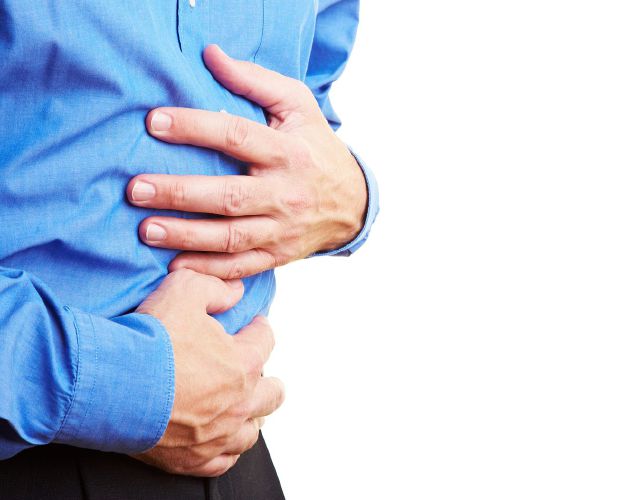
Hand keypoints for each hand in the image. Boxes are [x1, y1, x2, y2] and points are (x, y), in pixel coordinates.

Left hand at [127, 44, 366, 278]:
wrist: (353, 201)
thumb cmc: (315, 146)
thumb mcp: (298, 105)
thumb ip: (255, 80)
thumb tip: (211, 56)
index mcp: (287, 152)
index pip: (236, 137)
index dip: (194, 128)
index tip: (154, 122)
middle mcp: (285, 193)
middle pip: (229, 196)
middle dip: (180, 193)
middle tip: (136, 188)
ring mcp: (282, 229)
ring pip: (231, 236)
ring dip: (186, 235)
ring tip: (146, 229)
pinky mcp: (279, 255)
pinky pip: (242, 266)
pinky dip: (209, 269)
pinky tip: (176, 265)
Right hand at [132, 269, 284, 476]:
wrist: (109, 382)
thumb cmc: (148, 337)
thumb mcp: (184, 289)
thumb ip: (215, 288)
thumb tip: (235, 292)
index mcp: (243, 363)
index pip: (266, 340)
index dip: (258, 328)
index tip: (252, 326)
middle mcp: (238, 403)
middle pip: (272, 394)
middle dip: (268, 380)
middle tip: (254, 373)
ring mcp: (216, 435)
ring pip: (250, 433)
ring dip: (249, 418)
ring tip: (241, 409)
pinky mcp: (191, 459)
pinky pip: (221, 463)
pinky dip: (224, 451)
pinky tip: (219, 442)